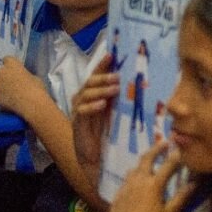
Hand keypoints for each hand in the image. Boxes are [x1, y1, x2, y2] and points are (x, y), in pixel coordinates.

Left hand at [0, 55, 47, 117]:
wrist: (32, 104)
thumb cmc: (36, 88)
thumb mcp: (34, 77)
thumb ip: (25, 75)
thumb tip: (23, 79)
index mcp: (12, 64)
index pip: (7, 59)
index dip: (11, 65)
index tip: (15, 70)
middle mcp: (1, 71)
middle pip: (1, 72)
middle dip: (6, 77)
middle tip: (14, 85)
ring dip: (3, 88)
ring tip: (13, 96)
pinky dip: (2, 98)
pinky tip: (10, 103)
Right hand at [72, 54, 120, 170]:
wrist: (94, 156)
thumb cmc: (106, 132)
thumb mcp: (114, 111)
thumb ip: (118, 97)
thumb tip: (135, 82)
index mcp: (92, 94)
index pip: (97, 75)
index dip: (103, 64)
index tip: (112, 54)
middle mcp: (83, 99)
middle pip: (90, 82)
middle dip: (104, 77)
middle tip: (118, 76)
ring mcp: (78, 110)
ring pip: (86, 94)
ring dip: (101, 90)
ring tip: (115, 88)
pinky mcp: (77, 123)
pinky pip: (82, 112)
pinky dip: (92, 107)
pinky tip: (102, 104)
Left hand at [105, 141, 195, 211]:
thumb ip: (180, 198)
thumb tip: (193, 184)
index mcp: (153, 185)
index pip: (167, 165)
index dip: (175, 156)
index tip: (181, 149)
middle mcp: (138, 182)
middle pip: (147, 159)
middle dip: (156, 149)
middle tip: (164, 143)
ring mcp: (125, 188)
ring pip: (134, 169)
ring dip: (143, 162)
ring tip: (150, 162)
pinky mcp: (117, 197)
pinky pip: (126, 181)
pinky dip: (133, 177)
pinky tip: (136, 184)